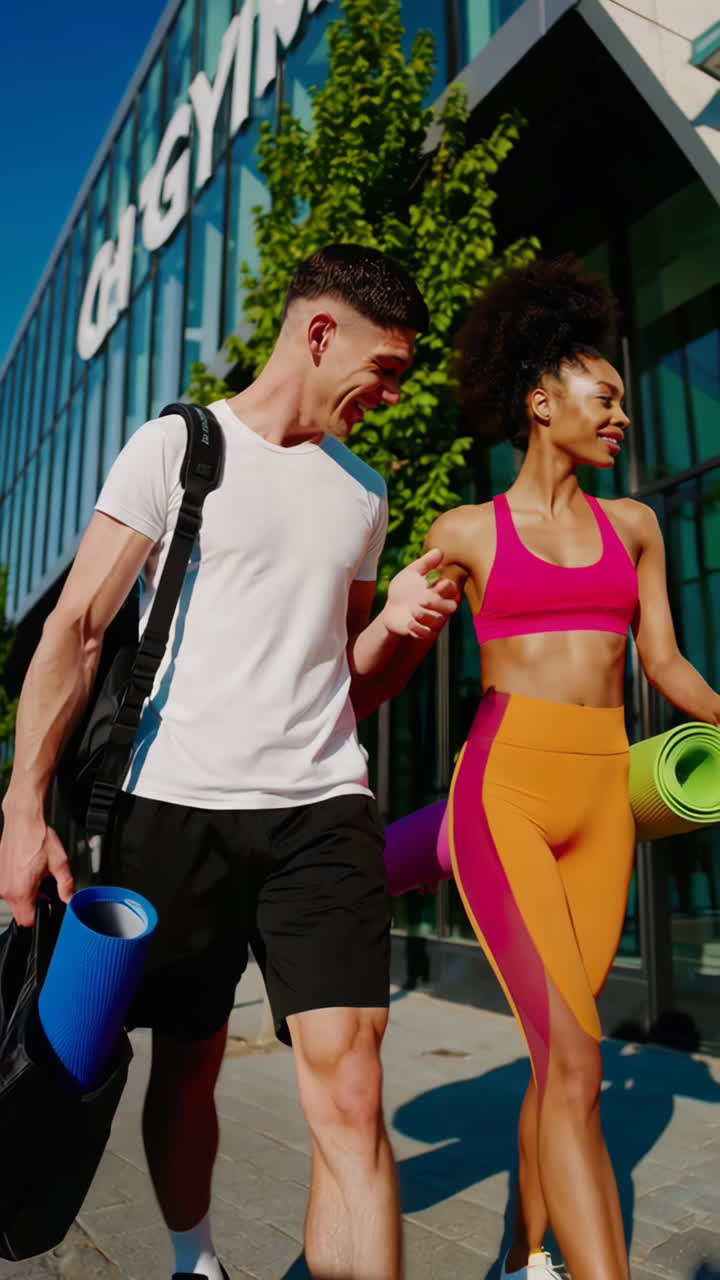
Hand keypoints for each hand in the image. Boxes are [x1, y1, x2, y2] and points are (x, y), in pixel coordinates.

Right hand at [0, 807, 73, 926]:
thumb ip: (66, 885)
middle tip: (45, 887)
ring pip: (14, 900)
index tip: (48, 907)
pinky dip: (19, 884)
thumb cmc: (37, 837)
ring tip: (37, 875)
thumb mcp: (59, 863)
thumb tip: (69, 897)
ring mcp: (0, 881)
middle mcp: (6, 889)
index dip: (41, 917)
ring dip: (26, 893)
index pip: (28, 921)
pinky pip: (8, 887)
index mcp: (20, 890)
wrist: (23, 820)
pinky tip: (28, 870)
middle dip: (35, 904)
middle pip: (20, 911)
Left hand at [383, 548, 458, 638]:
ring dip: (426, 616)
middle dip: (438, 604)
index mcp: (439, 591)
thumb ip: (425, 563)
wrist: (391, 607)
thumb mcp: (412, 573)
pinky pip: (427, 634)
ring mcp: (432, 620)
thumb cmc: (405, 588)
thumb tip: (439, 551)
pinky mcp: (422, 631)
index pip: (452, 590)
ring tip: (413, 610)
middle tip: (422, 599)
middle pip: (451, 608)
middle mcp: (439, 606)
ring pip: (439, 622)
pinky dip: (418, 629)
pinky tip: (409, 623)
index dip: (447, 588)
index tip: (438, 583)